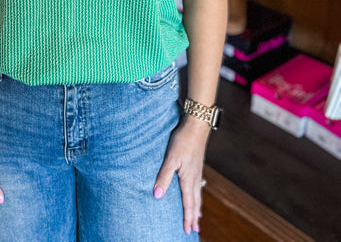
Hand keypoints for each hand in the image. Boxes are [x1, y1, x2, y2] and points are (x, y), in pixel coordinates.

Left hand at [153, 118, 209, 234]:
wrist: (197, 125)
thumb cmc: (182, 140)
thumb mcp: (171, 158)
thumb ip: (164, 177)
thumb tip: (157, 195)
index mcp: (188, 179)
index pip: (188, 203)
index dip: (187, 217)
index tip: (188, 230)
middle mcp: (195, 177)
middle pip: (195, 201)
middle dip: (194, 216)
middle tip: (195, 230)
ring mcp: (197, 170)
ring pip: (198, 193)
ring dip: (197, 206)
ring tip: (198, 215)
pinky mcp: (197, 164)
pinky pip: (198, 184)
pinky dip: (197, 194)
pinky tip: (195, 190)